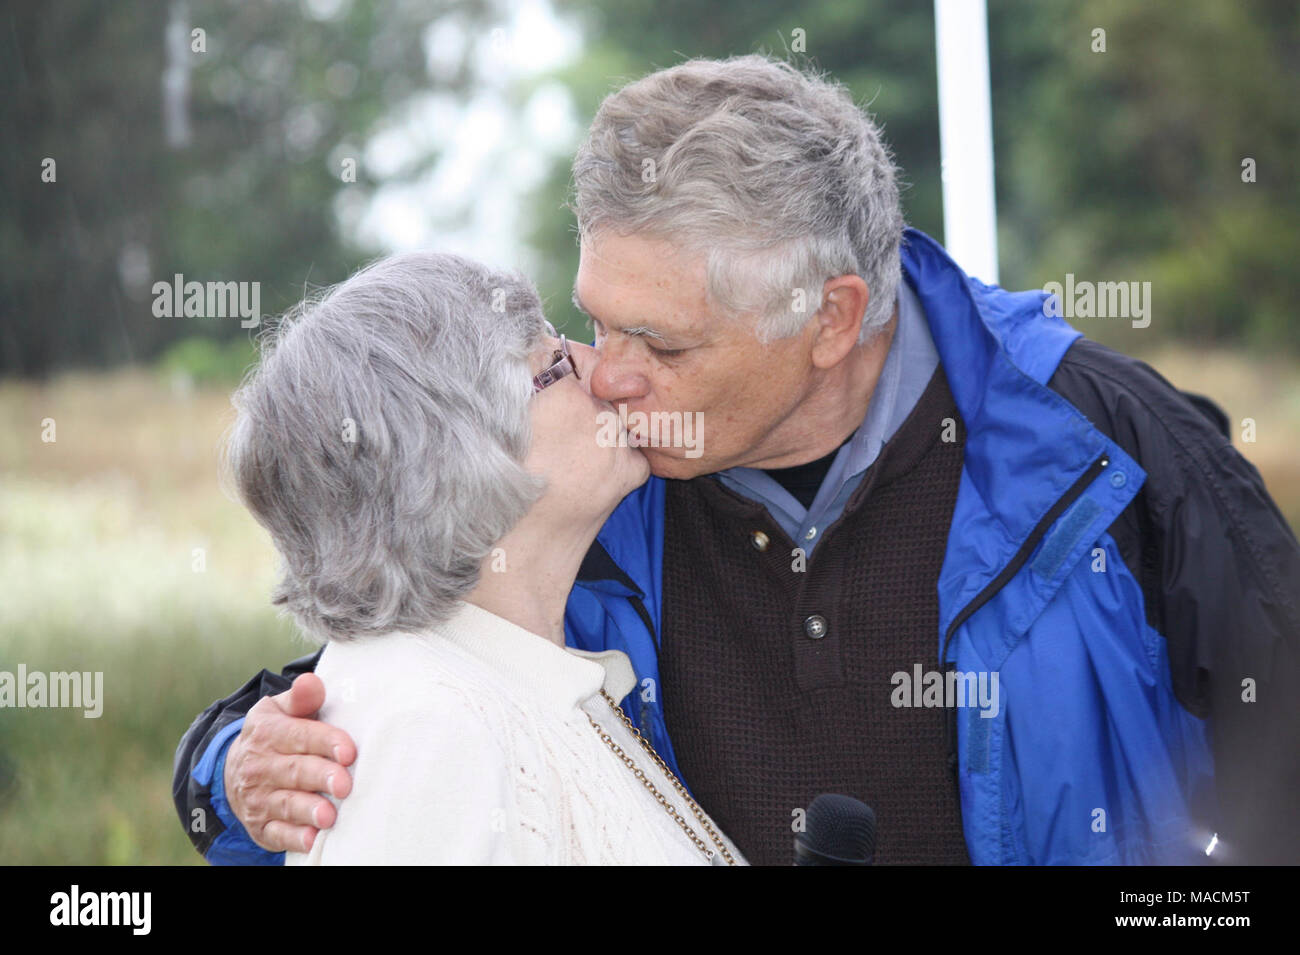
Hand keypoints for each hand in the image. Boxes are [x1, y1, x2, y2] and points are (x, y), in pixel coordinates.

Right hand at [223, 672, 356, 852]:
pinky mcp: (262, 826)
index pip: (300, 735)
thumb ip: (301, 698)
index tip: (349, 751)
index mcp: (268, 733)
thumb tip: (312, 682)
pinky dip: (293, 838)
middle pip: (295, 772)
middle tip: (344, 784)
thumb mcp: (280, 710)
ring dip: (308, 810)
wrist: (235, 770)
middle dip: (321, 777)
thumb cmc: (275, 734)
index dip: (326, 742)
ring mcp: (259, 798)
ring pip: (286, 804)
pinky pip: (277, 833)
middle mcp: (260, 766)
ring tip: (329, 816)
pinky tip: (311, 839)